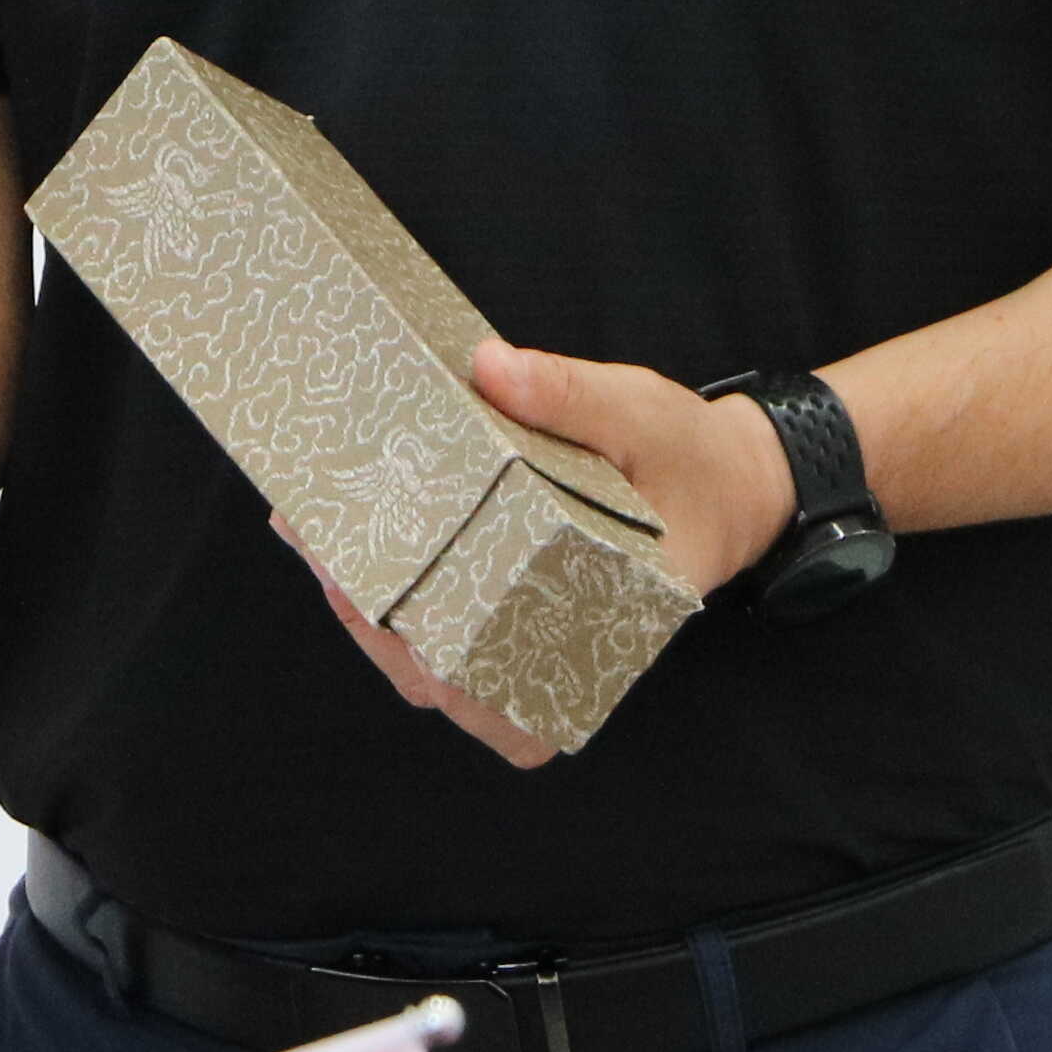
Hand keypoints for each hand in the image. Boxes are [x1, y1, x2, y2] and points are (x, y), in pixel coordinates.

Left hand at [285, 343, 795, 772]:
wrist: (737, 483)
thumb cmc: (690, 460)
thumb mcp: (639, 412)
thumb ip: (568, 394)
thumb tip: (489, 368)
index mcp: (602, 617)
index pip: (501, 679)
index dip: (425, 655)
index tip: (359, 595)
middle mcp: (566, 649)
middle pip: (450, 682)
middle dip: (373, 623)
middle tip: (314, 548)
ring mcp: (542, 641)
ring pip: (442, 674)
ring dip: (375, 621)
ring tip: (315, 548)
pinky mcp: (522, 613)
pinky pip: (455, 638)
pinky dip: (402, 608)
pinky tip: (353, 553)